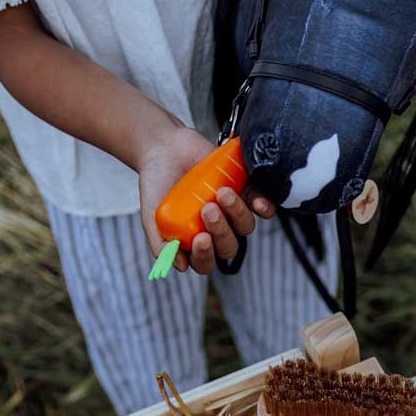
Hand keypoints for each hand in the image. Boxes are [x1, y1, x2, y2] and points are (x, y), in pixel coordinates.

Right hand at [138, 125, 274, 273]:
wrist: (165, 149)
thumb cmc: (158, 185)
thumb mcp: (152, 215)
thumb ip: (161, 243)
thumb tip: (181, 266)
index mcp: (195, 243)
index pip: (206, 262)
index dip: (206, 255)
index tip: (200, 238)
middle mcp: (217, 232)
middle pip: (229, 246)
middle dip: (221, 230)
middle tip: (208, 209)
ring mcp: (232, 213)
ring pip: (245, 226)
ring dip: (237, 214)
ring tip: (222, 193)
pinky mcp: (245, 193)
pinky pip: (263, 207)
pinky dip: (264, 206)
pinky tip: (257, 201)